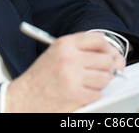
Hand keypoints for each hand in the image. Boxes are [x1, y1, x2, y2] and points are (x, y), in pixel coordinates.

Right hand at [5, 32, 124, 112]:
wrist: (22, 99)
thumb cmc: (41, 77)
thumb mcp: (58, 53)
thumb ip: (83, 51)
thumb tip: (115, 59)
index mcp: (65, 44)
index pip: (98, 39)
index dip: (107, 48)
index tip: (107, 56)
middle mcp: (70, 57)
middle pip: (105, 59)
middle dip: (107, 69)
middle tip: (99, 73)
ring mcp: (73, 76)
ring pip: (104, 78)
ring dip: (100, 84)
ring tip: (87, 84)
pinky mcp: (75, 94)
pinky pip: (97, 94)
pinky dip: (93, 96)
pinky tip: (81, 93)